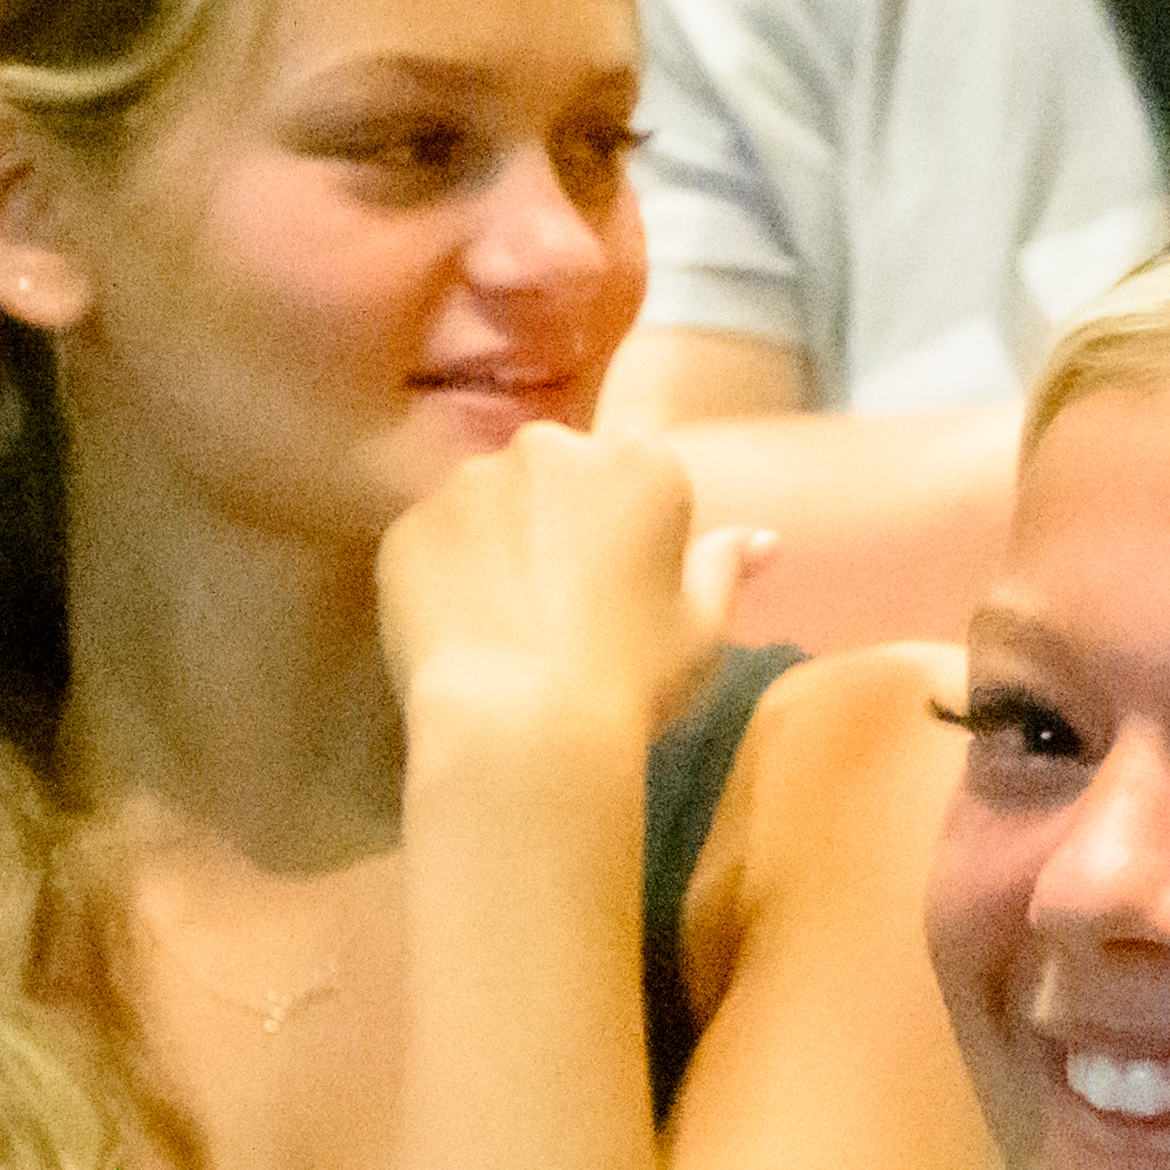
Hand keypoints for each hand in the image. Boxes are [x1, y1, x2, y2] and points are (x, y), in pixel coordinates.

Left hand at [375, 422, 767, 742]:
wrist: (519, 721)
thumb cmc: (633, 676)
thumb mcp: (703, 632)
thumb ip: (722, 570)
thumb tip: (761, 540)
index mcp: (636, 463)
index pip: (637, 468)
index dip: (630, 524)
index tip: (626, 579)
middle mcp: (547, 448)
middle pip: (556, 473)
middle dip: (558, 519)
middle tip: (565, 602)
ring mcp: (467, 483)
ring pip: (488, 504)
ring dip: (497, 544)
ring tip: (507, 624)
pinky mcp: (408, 527)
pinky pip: (434, 543)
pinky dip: (445, 576)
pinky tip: (462, 634)